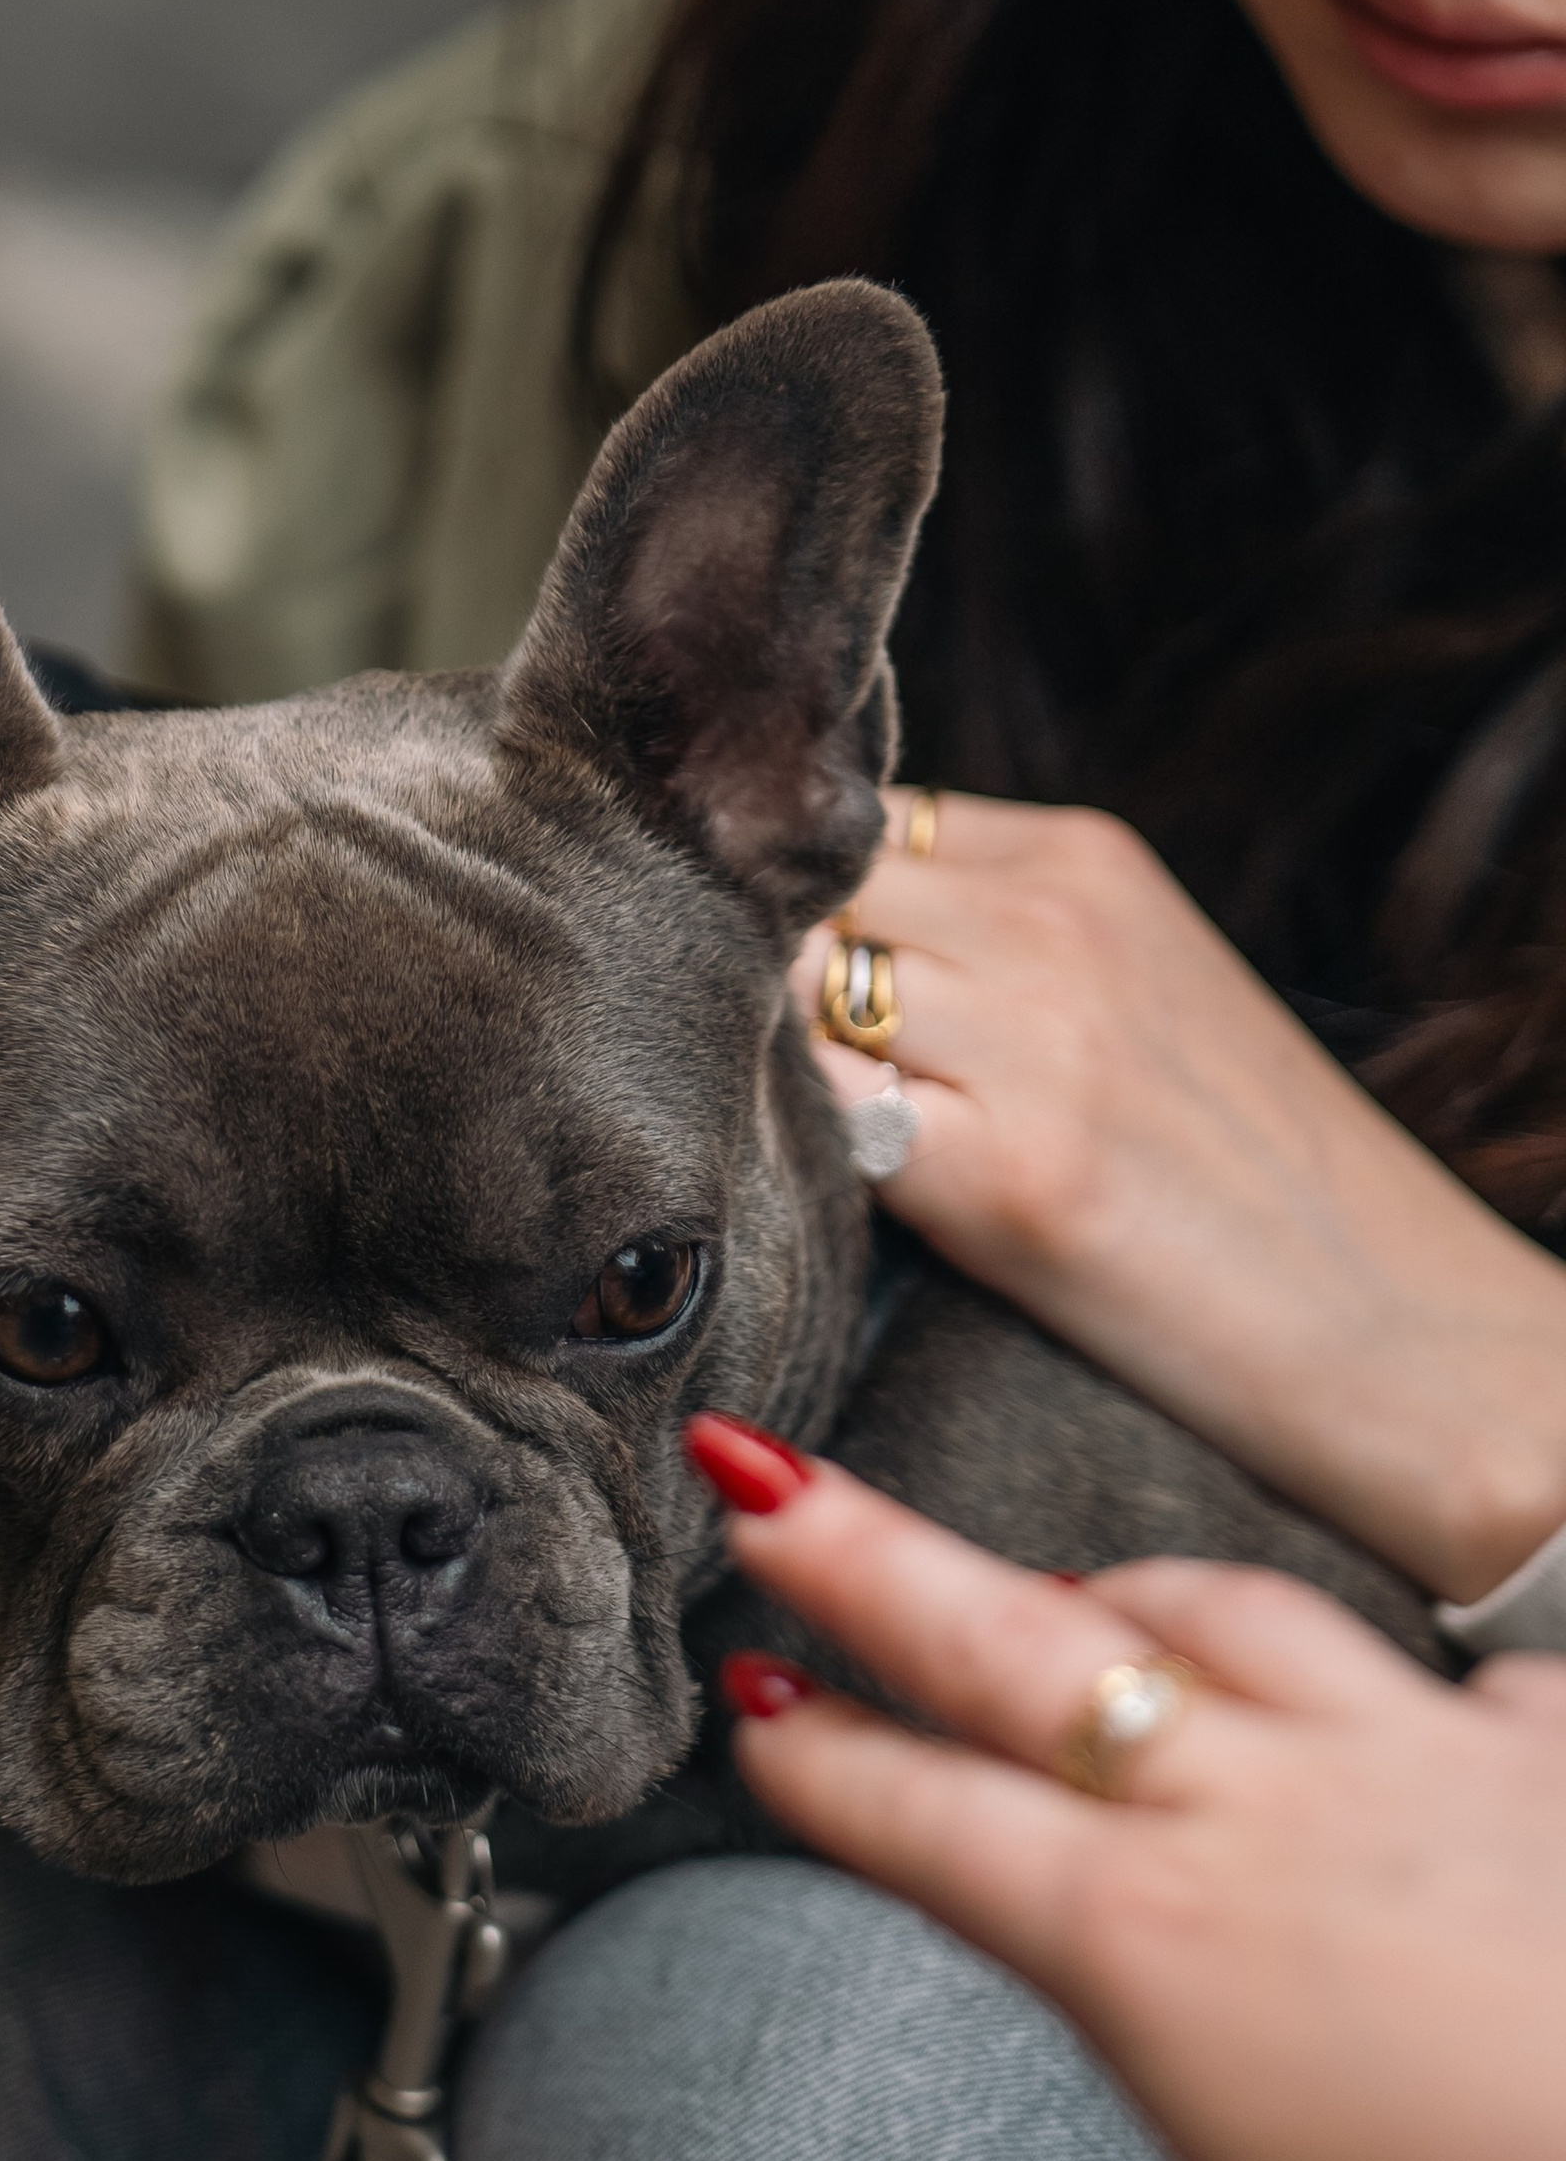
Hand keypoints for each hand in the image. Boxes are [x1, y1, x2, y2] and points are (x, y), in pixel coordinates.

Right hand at [696, 1417, 1565, 2160]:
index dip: (816, 1761)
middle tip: (759, 1472)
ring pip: (1216, 1611)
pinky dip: (1395, 1687)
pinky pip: (1445, 1681)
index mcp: (1141, 1942)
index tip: (745, 1699)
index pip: (924, 1820)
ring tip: (1062, 1582)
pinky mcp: (1545, 1750)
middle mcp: (1248, 1810)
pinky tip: (1400, 1703)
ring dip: (1116, 1587)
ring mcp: (1401, 1756)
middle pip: (1010, 1644)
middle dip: (862, 1552)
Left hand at [792, 789, 1565, 1604]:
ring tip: (790, 1134)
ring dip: (761, 1058)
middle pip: (799, 893)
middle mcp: (1054, 922)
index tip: (758, 978)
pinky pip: (823, 1118)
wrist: (1411, 1335)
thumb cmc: (1247, 1178)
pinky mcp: (1012, 1176)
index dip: (784, 906)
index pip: (845, 825)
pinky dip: (794, 1148)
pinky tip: (823, 1197)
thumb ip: (986, 931)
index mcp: (1082, 855)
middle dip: (754, 970)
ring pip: (791, 992)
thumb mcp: (1134, 982)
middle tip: (749, 1063)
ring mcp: (1034, 1040)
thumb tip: (795, 933)